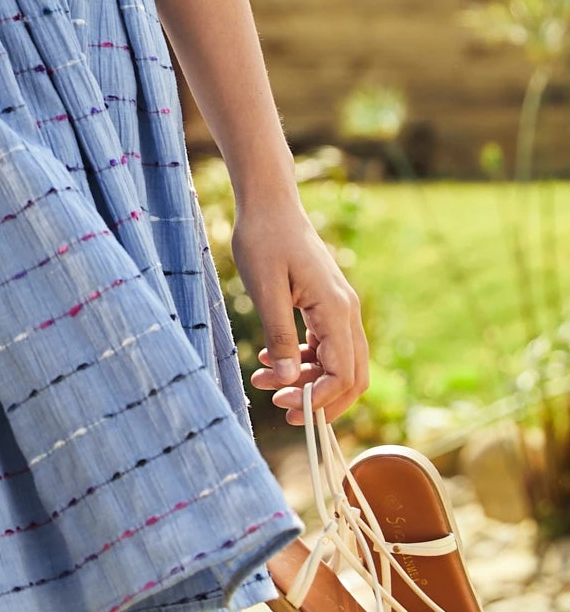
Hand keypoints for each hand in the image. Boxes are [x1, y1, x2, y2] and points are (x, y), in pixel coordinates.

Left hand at [229, 195, 369, 424]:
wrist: (269, 203)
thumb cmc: (263, 238)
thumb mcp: (264, 289)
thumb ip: (278, 336)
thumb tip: (286, 381)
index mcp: (335, 309)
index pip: (343, 374)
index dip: (319, 400)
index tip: (286, 408)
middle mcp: (346, 311)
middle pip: (350, 376)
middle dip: (318, 399)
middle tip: (280, 407)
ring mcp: (339, 308)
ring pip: (336, 362)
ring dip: (305, 379)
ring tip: (262, 381)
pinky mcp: (326, 304)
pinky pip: (324, 345)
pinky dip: (301, 359)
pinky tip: (268, 358)